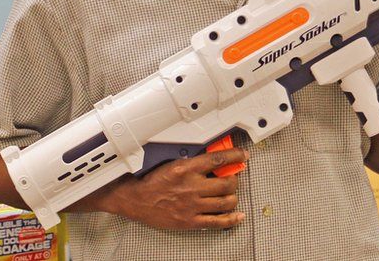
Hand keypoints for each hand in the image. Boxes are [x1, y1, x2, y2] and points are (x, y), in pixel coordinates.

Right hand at [95, 147, 246, 229]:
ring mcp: (192, 205)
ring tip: (230, 194)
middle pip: (227, 183)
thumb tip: (213, 160)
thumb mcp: (172, 163)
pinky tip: (238, 215)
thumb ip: (193, 162)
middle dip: (234, 179)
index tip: (243, 155)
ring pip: (226, 201)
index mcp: (186, 169)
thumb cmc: (151, 181)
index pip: (218, 159)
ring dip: (233, 197)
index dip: (235, 156)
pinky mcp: (190, 221)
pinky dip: (232, 219)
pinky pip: (218, 222)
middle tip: (232, 178)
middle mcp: (192, 187)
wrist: (135, 200)